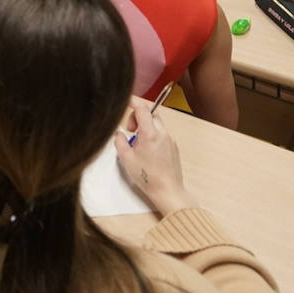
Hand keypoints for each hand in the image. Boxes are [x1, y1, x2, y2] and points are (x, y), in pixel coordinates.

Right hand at [113, 97, 197, 215]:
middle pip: (150, 113)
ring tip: (138, 143)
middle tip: (130, 130)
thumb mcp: (126, 158)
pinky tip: (147, 151)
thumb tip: (120, 134)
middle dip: (138, 117)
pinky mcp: (173, 146)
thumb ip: (119, 141)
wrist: (168, 190)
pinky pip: (161, 133)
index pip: (142, 108)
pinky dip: (152, 135)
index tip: (127, 101)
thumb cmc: (148, 177)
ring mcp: (170, 139)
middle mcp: (162, 134)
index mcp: (150, 134)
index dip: (133, 102)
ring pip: (156, 123)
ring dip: (145, 126)